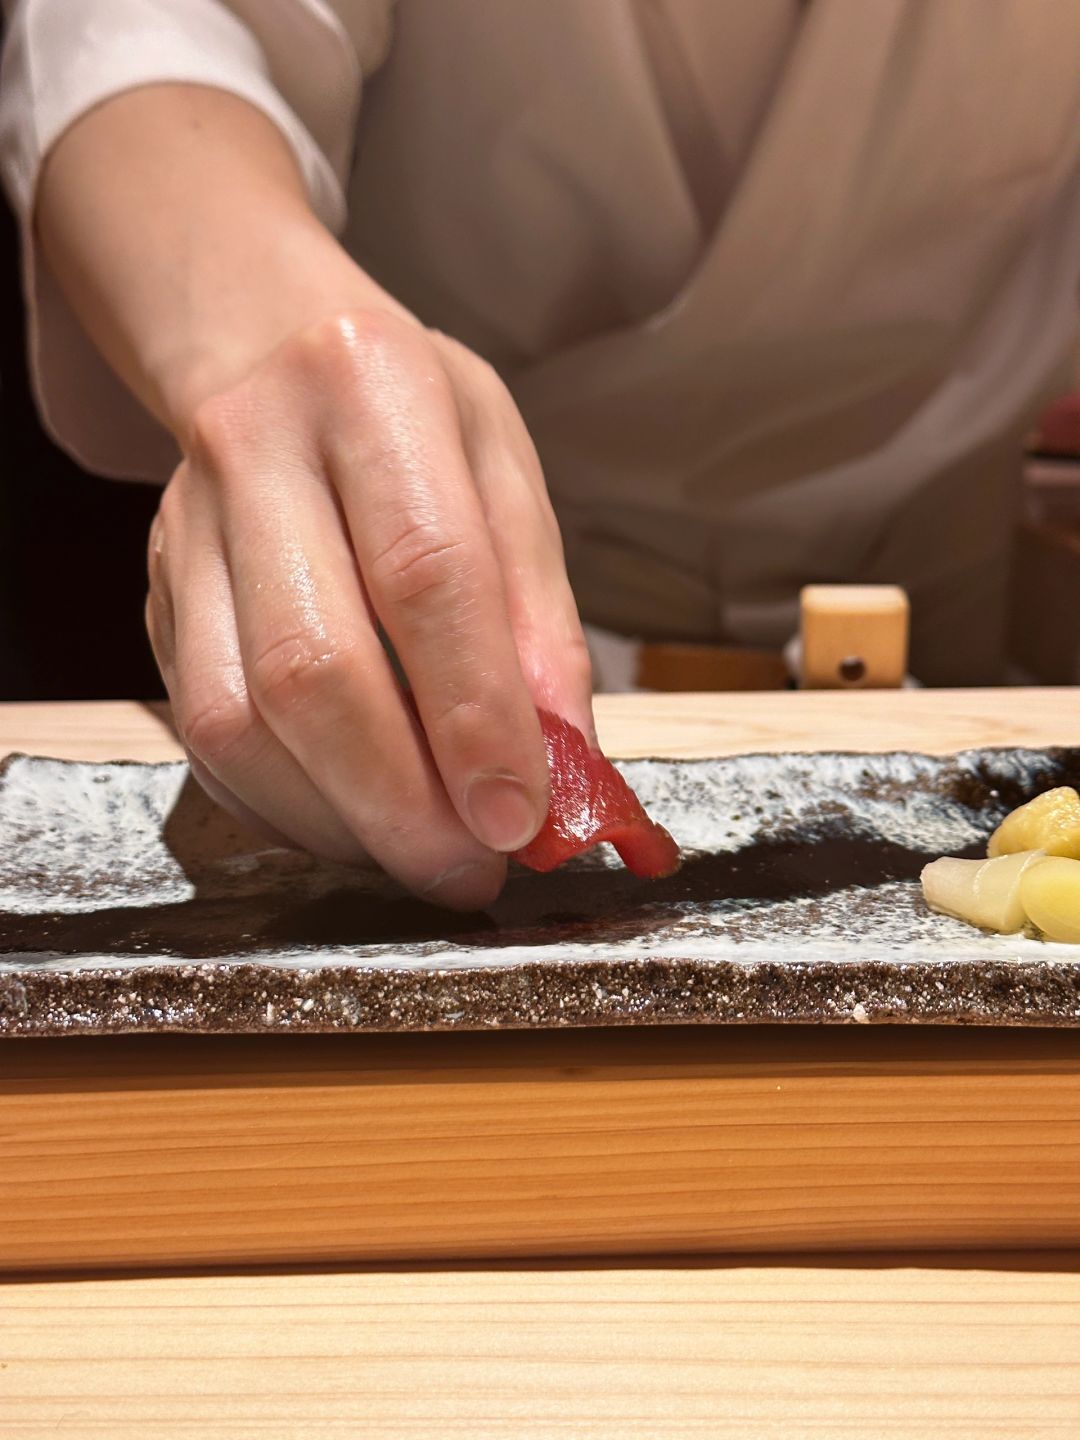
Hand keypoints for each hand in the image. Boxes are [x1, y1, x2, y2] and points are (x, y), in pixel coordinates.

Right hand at [147, 308, 593, 907]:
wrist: (268, 352)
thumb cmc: (412, 417)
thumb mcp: (506, 473)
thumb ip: (538, 613)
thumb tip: (561, 759)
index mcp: (372, 388)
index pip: (424, 571)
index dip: (474, 713)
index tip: (520, 817)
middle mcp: (257, 452)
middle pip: (310, 666)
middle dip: (399, 802)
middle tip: (469, 869)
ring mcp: (187, 531)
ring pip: (234, 719)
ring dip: (337, 821)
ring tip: (420, 855)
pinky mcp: (158, 598)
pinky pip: (202, 739)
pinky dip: (284, 808)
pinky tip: (351, 822)